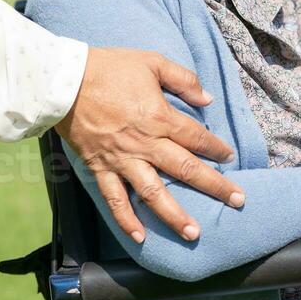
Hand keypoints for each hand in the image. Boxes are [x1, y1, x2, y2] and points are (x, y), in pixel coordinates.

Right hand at [56, 46, 242, 243]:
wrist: (63, 81)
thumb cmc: (109, 68)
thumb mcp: (152, 62)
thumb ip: (183, 79)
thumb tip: (208, 99)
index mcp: (160, 118)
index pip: (197, 138)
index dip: (217, 148)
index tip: (230, 157)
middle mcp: (145, 144)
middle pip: (186, 169)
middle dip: (214, 187)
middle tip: (237, 201)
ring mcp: (121, 160)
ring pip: (153, 193)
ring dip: (175, 216)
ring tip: (194, 233)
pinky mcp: (99, 168)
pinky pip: (114, 200)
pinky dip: (126, 221)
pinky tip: (139, 237)